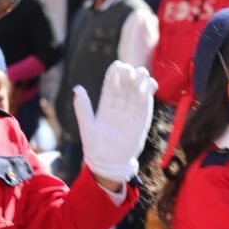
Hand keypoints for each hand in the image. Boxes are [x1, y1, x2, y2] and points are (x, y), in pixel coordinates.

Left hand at [73, 61, 156, 181]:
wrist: (108, 164)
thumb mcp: (87, 126)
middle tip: (131, 68)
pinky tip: (151, 85)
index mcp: (106, 107)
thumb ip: (83, 108)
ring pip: (137, 96)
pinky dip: (148, 96)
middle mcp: (119, 109)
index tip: (118, 64)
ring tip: (142, 73)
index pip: (111, 87)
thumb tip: (77, 88)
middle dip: (129, 77)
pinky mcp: (141, 124)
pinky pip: (145, 108)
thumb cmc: (94, 147)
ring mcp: (131, 116)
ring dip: (140, 84)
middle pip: (125, 88)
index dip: (115, 76)